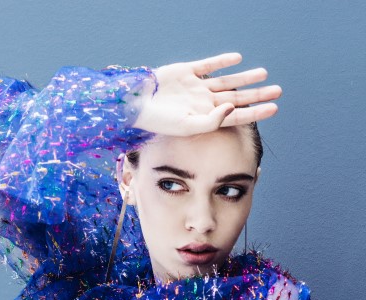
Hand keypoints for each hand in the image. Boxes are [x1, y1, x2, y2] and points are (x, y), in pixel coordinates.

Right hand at [134, 52, 281, 135]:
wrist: (136, 103)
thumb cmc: (160, 121)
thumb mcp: (187, 126)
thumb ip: (211, 121)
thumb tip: (232, 109)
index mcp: (205, 118)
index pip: (237, 116)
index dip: (256, 112)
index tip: (274, 108)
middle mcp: (203, 102)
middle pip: (237, 98)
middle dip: (257, 95)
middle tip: (278, 91)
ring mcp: (196, 87)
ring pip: (226, 81)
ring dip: (245, 77)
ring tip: (263, 73)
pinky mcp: (187, 71)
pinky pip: (208, 65)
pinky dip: (222, 61)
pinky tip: (237, 58)